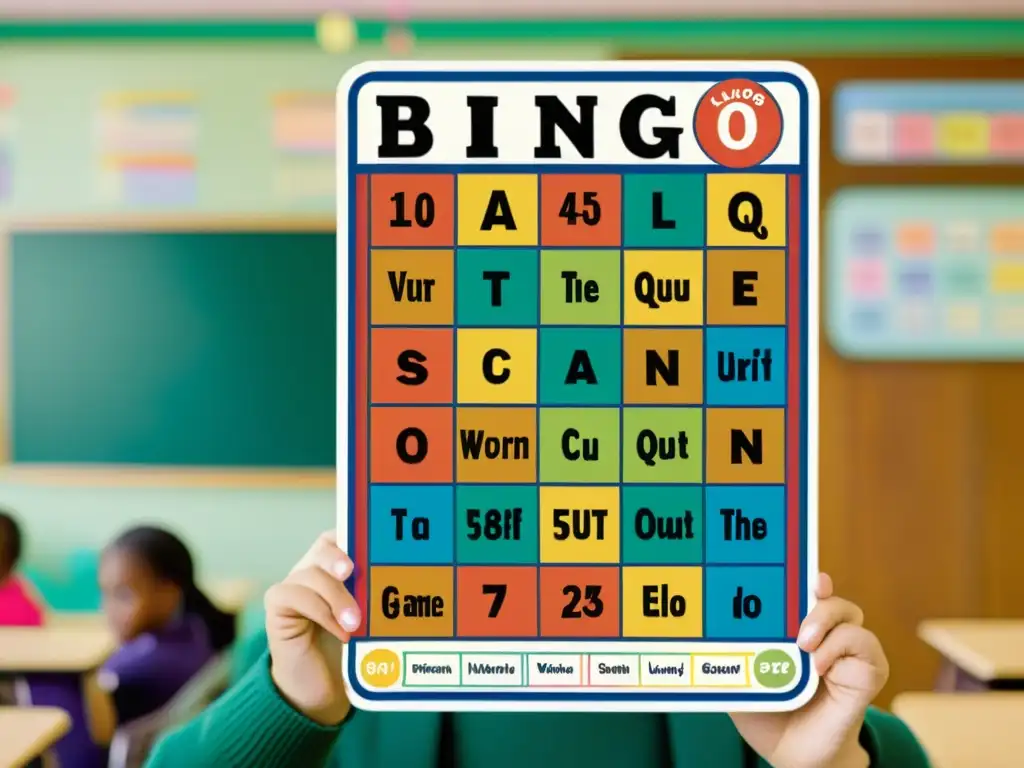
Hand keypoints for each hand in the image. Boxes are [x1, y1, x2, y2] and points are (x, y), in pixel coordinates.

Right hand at [264, 531, 362, 725]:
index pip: (339, 538)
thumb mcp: (366, 616)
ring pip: (311, 575)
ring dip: (336, 597)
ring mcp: (291, 587)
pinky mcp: (277, 607)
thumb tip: (402, 583)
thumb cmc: (346, 648)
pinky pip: (294, 597)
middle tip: (352, 571)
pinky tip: (340, 632)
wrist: (317, 687)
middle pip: (323, 548)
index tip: (368, 542)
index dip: (351, 534)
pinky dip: (321, 613)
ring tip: (355, 622)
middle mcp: (310, 571)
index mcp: (332, 568)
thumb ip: (374, 596)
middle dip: (338, 557)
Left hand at [729, 574, 888, 767]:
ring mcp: (846, 651)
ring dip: (825, 620)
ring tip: (803, 644)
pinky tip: (819, 667)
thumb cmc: (765, 714)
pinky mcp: (866, 673)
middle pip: (826, 593)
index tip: (800, 568)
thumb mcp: (740, 680)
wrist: (790, 755)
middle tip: (800, 605)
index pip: (802, 589)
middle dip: (815, 591)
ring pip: (849, 613)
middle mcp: (823, 634)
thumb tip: (712, 636)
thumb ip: (733, 655)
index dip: (803, 574)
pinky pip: (865, 645)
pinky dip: (841, 648)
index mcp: (791, 628)